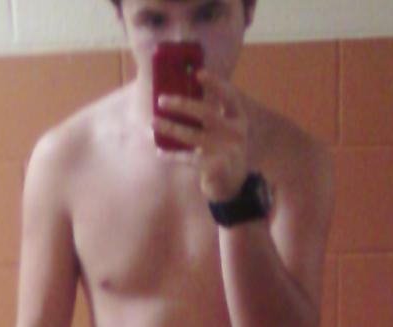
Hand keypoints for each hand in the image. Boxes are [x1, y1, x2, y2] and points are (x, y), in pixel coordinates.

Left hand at [154, 70, 248, 202]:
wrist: (233, 186)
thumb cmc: (223, 153)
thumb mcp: (225, 133)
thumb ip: (211, 118)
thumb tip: (181, 99)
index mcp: (237, 119)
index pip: (229, 96)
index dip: (215, 84)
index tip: (197, 73)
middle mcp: (234, 132)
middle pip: (206, 113)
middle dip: (182, 105)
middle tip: (161, 100)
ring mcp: (225, 150)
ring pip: (192, 135)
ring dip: (170, 128)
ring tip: (154, 123)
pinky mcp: (214, 167)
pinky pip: (188, 158)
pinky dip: (172, 155)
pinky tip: (160, 152)